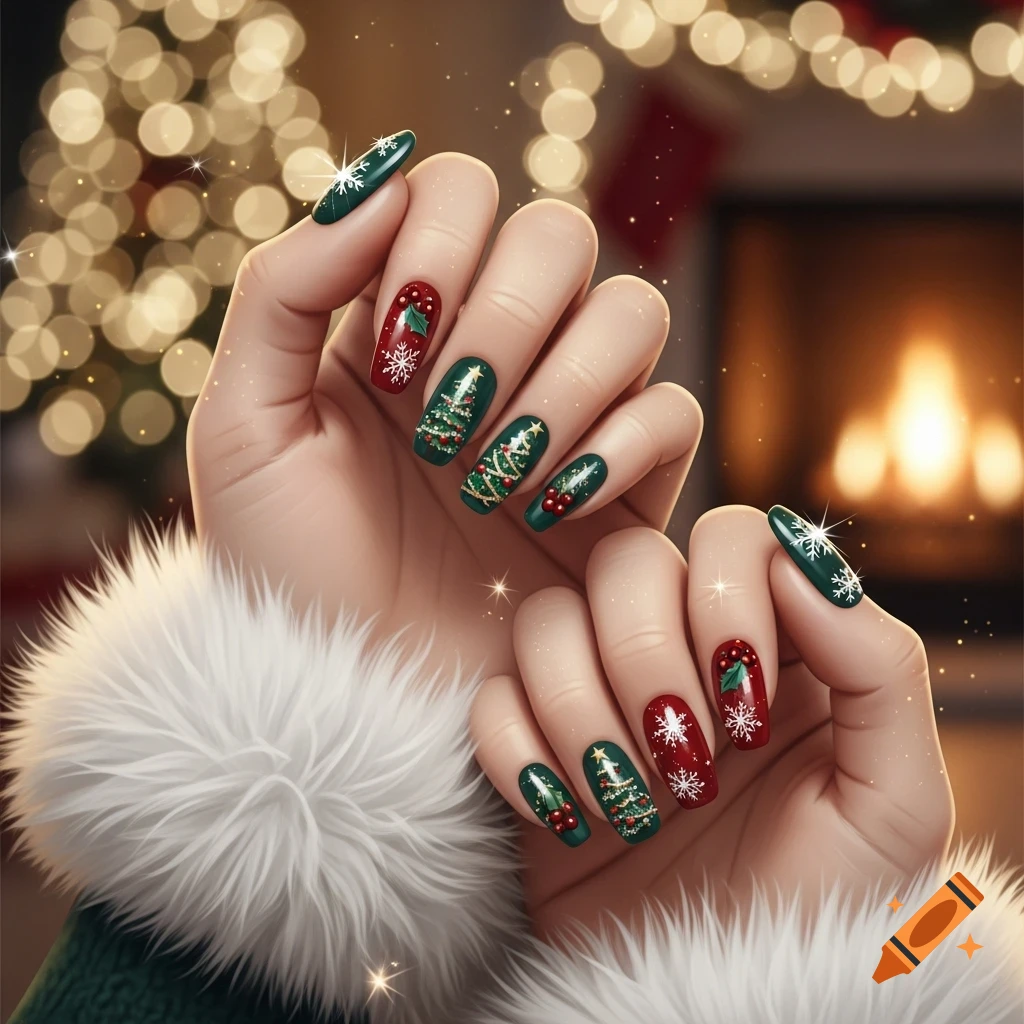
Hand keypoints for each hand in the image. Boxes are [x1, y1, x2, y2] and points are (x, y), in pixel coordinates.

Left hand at [187, 147, 701, 679]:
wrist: (355, 703)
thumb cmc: (290, 572)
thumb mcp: (245, 428)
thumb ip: (285, 289)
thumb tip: (384, 179)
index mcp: (402, 320)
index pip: (459, 193)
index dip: (439, 247)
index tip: (395, 355)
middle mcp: (494, 352)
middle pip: (561, 235)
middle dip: (507, 316)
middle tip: (446, 416)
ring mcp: (566, 418)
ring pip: (633, 311)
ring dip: (567, 382)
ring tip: (495, 476)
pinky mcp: (625, 492)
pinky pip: (674, 415)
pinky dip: (621, 447)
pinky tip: (548, 510)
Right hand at [471, 509, 953, 934]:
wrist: (720, 1002)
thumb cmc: (820, 908)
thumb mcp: (894, 802)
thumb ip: (879, 667)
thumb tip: (799, 562)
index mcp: (772, 644)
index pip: (733, 537)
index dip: (725, 596)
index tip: (740, 697)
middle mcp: (679, 650)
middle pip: (626, 561)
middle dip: (646, 657)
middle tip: (686, 762)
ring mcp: (598, 692)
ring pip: (545, 619)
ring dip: (580, 710)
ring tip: (629, 803)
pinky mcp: (534, 743)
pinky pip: (489, 700)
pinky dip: (521, 755)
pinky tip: (569, 817)